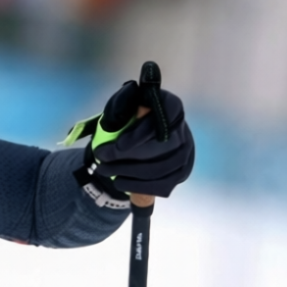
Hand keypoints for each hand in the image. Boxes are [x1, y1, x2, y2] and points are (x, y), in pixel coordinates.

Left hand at [71, 76, 194, 198]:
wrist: (142, 138)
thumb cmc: (129, 119)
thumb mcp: (123, 106)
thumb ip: (123, 104)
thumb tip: (127, 99)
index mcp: (171, 106)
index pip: (163, 119)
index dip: (141, 134)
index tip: (118, 146)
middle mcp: (182, 129)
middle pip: (159, 148)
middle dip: (126, 157)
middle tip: (101, 159)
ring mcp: (185, 152)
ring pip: (159, 169)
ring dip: (127, 173)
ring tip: (104, 170)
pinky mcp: (181, 171)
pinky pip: (162, 184)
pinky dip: (138, 186)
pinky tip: (119, 182)